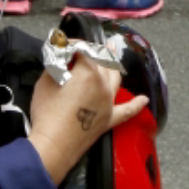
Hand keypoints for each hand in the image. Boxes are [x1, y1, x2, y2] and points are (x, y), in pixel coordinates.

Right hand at [28, 54, 147, 187]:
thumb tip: (61, 58)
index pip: (83, 49)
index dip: (72, 44)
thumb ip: (56, 64)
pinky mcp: (109, 119)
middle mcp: (103, 84)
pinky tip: (144, 100)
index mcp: (88, 72)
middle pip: (101, 60)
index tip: (63, 46)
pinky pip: (127, 110)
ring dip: (114, 65)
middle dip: (92, 50)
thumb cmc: (47, 114)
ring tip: (112, 54)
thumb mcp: (45, 81)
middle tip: (82, 48)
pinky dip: (136, 104)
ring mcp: (109, 102)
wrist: (53, 144)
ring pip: (115, 78)